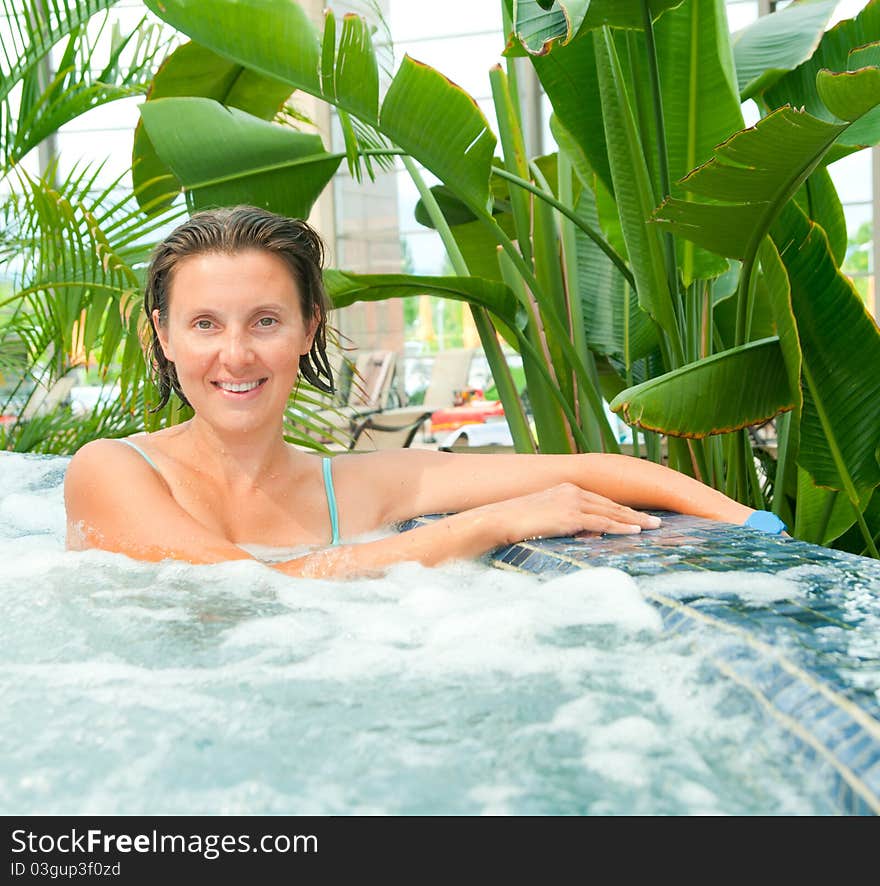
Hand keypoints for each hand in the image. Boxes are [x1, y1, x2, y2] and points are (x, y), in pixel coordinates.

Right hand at [484, 482, 661, 544]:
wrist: (498, 520)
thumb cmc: (517, 523)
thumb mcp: (545, 519)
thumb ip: (566, 522)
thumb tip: (584, 534)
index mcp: (567, 488)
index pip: (601, 500)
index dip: (622, 509)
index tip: (638, 515)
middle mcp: (573, 490)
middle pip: (611, 503)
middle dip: (635, 513)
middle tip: (655, 521)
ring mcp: (572, 502)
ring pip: (611, 512)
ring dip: (635, 520)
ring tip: (653, 527)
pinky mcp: (570, 516)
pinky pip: (602, 522)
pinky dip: (621, 527)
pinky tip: (635, 532)